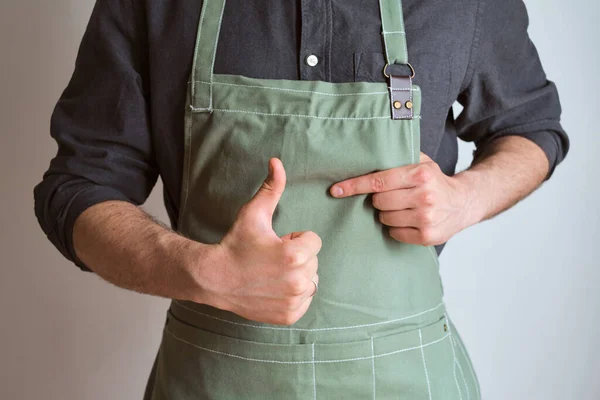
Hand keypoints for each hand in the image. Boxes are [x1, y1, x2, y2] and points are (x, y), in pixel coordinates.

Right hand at [214, 158, 321, 325]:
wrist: (215, 278)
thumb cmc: (235, 244)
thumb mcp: (253, 213)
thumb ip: (271, 188)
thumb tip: (277, 161)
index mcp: (295, 255)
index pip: (314, 240)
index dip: (295, 238)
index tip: (276, 243)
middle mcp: (298, 280)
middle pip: (313, 261)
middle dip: (297, 257)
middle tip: (270, 259)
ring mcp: (294, 300)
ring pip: (311, 280)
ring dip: (297, 275)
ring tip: (272, 273)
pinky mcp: (289, 315)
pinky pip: (306, 300)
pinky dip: (294, 294)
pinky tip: (273, 287)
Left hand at [329, 153, 476, 245]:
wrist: (464, 203)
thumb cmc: (435, 181)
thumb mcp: (422, 162)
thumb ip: (398, 157)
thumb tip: (366, 153)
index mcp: (420, 174)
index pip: (378, 181)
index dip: (353, 186)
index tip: (336, 190)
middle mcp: (424, 196)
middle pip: (379, 202)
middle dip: (379, 200)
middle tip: (391, 196)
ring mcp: (426, 218)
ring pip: (385, 218)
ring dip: (387, 214)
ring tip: (402, 208)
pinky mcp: (427, 236)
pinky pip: (395, 233)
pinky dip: (396, 228)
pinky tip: (408, 220)